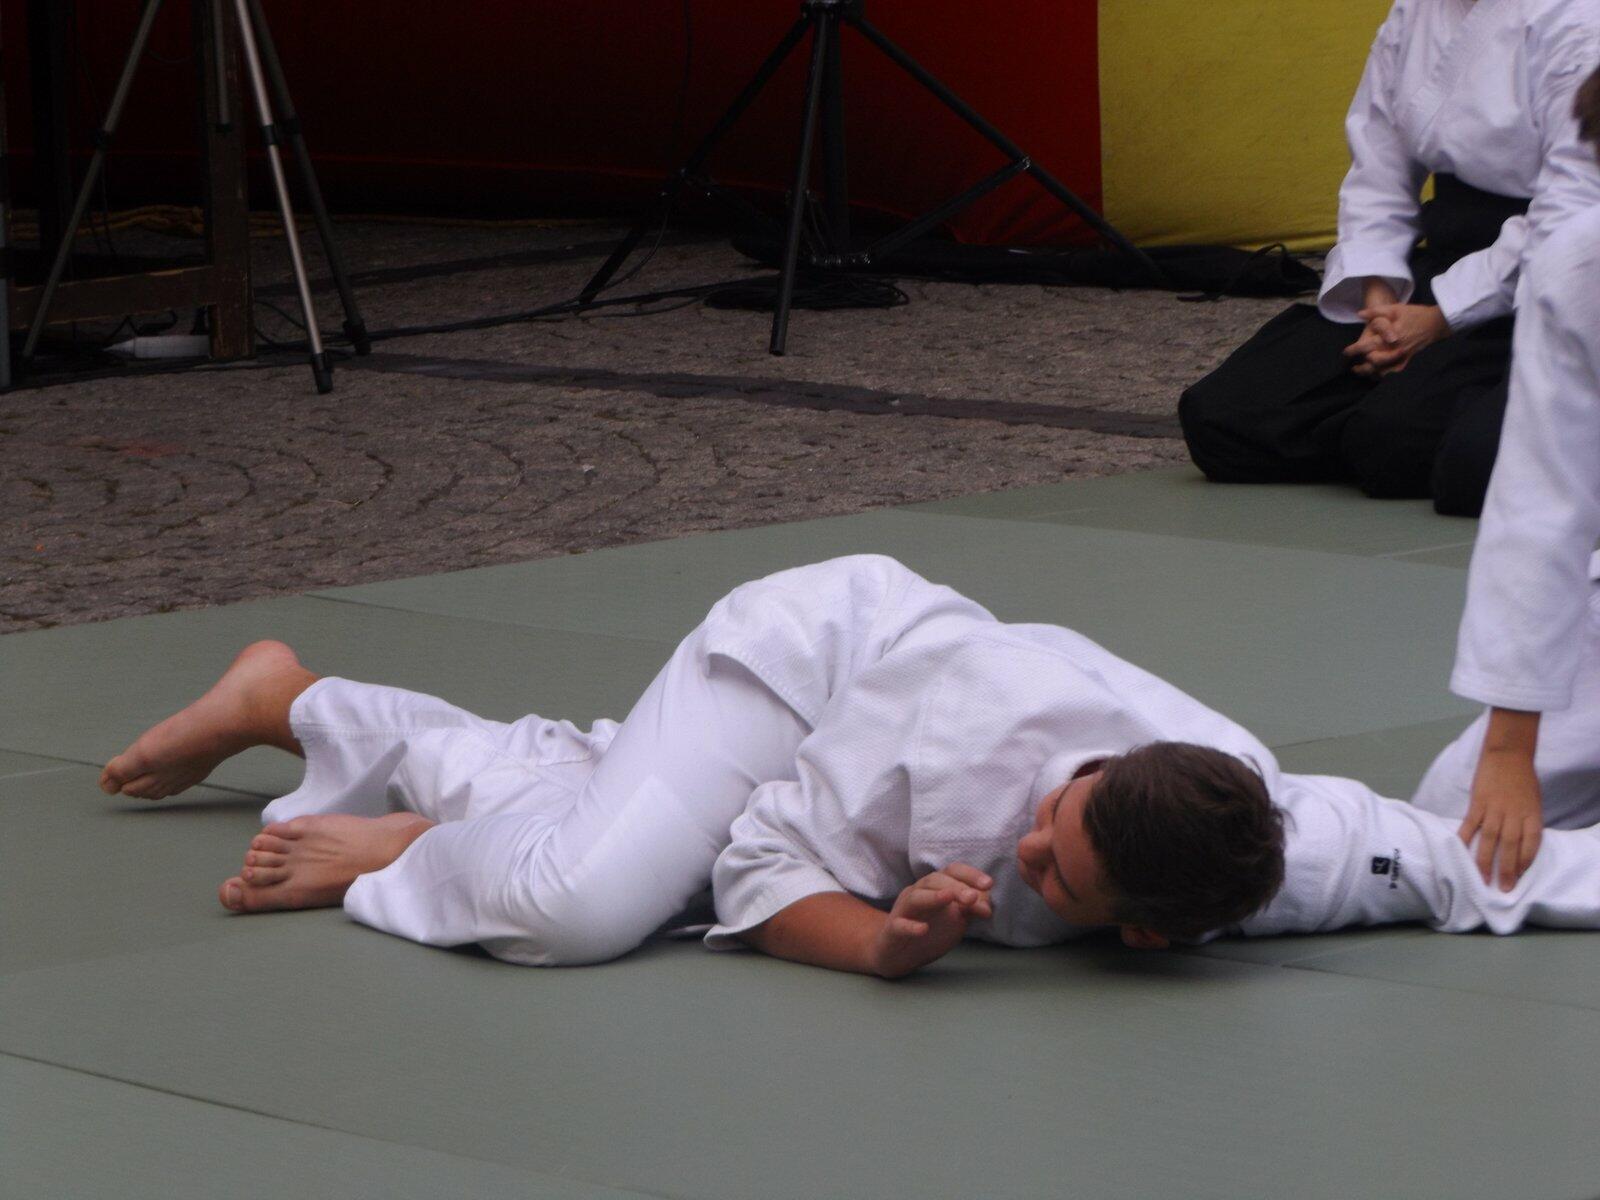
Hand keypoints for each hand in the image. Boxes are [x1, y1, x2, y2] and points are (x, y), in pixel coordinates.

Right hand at [872, 863, 992, 978]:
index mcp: (934, 887)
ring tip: (949, 898)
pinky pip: (899, 925)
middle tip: (973, 897)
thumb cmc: (928, 929)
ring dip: (934, 897)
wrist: (896, 953)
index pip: (951, 871)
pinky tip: (923, 929)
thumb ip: (970, 909)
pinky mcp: (892, 931)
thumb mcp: (954, 919)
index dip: (970, 874)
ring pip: (916, 897)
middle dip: (956, 887)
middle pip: (935, 881)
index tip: (988, 884)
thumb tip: (988, 903)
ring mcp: (903, 911)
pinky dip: (911, 926)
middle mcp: (917, 893)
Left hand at [1346, 303, 1450, 376]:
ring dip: (1370, 373)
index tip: (1345, 352)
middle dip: (1360, 366)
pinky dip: (1384, 375)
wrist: (1436, 323)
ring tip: (1360, 372)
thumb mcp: (1395, 309)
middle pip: (1373, 363)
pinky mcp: (1408, 359)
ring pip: (1383, 371)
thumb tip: (1359, 314)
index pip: (1367, 346)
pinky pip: (1394, 371)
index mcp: (1390, 337)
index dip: (1354, 350)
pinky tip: (1376, 376)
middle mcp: (1395, 350)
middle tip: (1351, 365)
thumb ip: (1376, 311)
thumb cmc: (1415, 314)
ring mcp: (1402, 356)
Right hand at [1460, 746, 1542, 891]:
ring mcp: (1495, 808)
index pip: (1531, 844)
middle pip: (1511, 846)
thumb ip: (1526, 823)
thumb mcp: (1533, 802)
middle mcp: (1514, 814)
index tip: (1519, 878)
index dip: (1525, 863)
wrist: (1508, 754)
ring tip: (1483, 879)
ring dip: (1485, 861)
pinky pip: (1471, 824)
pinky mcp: (1478, 802)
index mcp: (1532, 814)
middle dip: (1507, 869)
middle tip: (1503, 888)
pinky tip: (1461, 852)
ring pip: (1490, 839)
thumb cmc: (1522, 780)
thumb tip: (1518, 847)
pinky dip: (1465, 839)